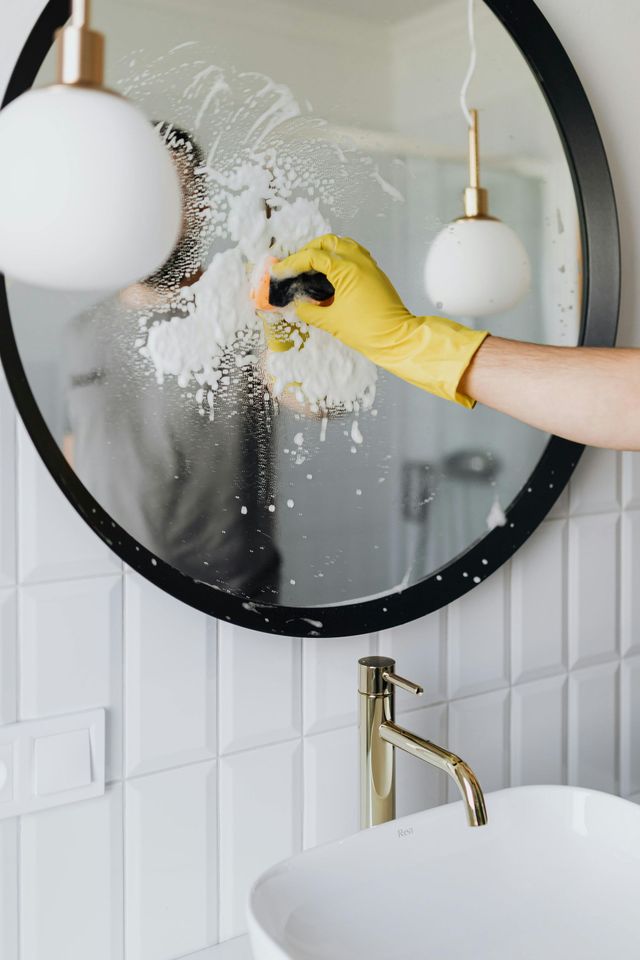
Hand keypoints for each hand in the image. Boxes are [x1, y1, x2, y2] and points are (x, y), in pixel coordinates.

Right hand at [272, 234, 488, 406]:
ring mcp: (369, 265)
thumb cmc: (367, 331)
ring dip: (325, 251)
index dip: (293, 263)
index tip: (280, 271)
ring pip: (343, 245)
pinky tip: (330, 273)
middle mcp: (359, 261)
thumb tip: (297, 305)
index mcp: (347, 269)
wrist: (397, 339)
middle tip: (295, 266)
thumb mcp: (331, 322)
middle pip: (329, 242)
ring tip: (310, 267)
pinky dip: (339, 258)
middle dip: (308, 250)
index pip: (314, 256)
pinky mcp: (375, 274)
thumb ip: (309, 311)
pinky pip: (354, 255)